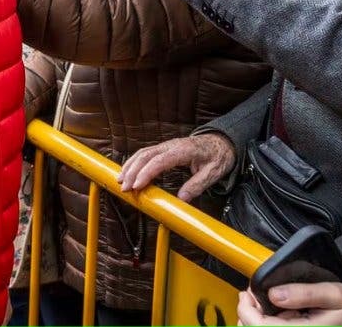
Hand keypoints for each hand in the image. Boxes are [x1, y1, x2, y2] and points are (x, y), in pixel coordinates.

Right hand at [117, 133, 236, 201]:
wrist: (221, 142)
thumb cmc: (218, 157)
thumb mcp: (213, 173)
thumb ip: (197, 185)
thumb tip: (182, 199)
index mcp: (184, 150)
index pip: (160, 160)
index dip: (147, 173)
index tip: (137, 186)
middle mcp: (172, 145)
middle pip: (147, 155)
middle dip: (133, 171)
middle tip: (124, 188)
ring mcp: (167, 145)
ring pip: (143, 153)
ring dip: (130, 166)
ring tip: (120, 181)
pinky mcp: (164, 149)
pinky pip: (146, 153)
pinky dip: (134, 162)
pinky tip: (127, 172)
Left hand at [236, 283, 341, 325]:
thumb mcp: (332, 294)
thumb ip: (304, 293)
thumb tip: (273, 294)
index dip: (246, 310)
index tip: (246, 293)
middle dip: (247, 315)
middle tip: (250, 296)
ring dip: (255, 322)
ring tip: (259, 304)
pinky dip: (268, 324)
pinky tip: (277, 314)